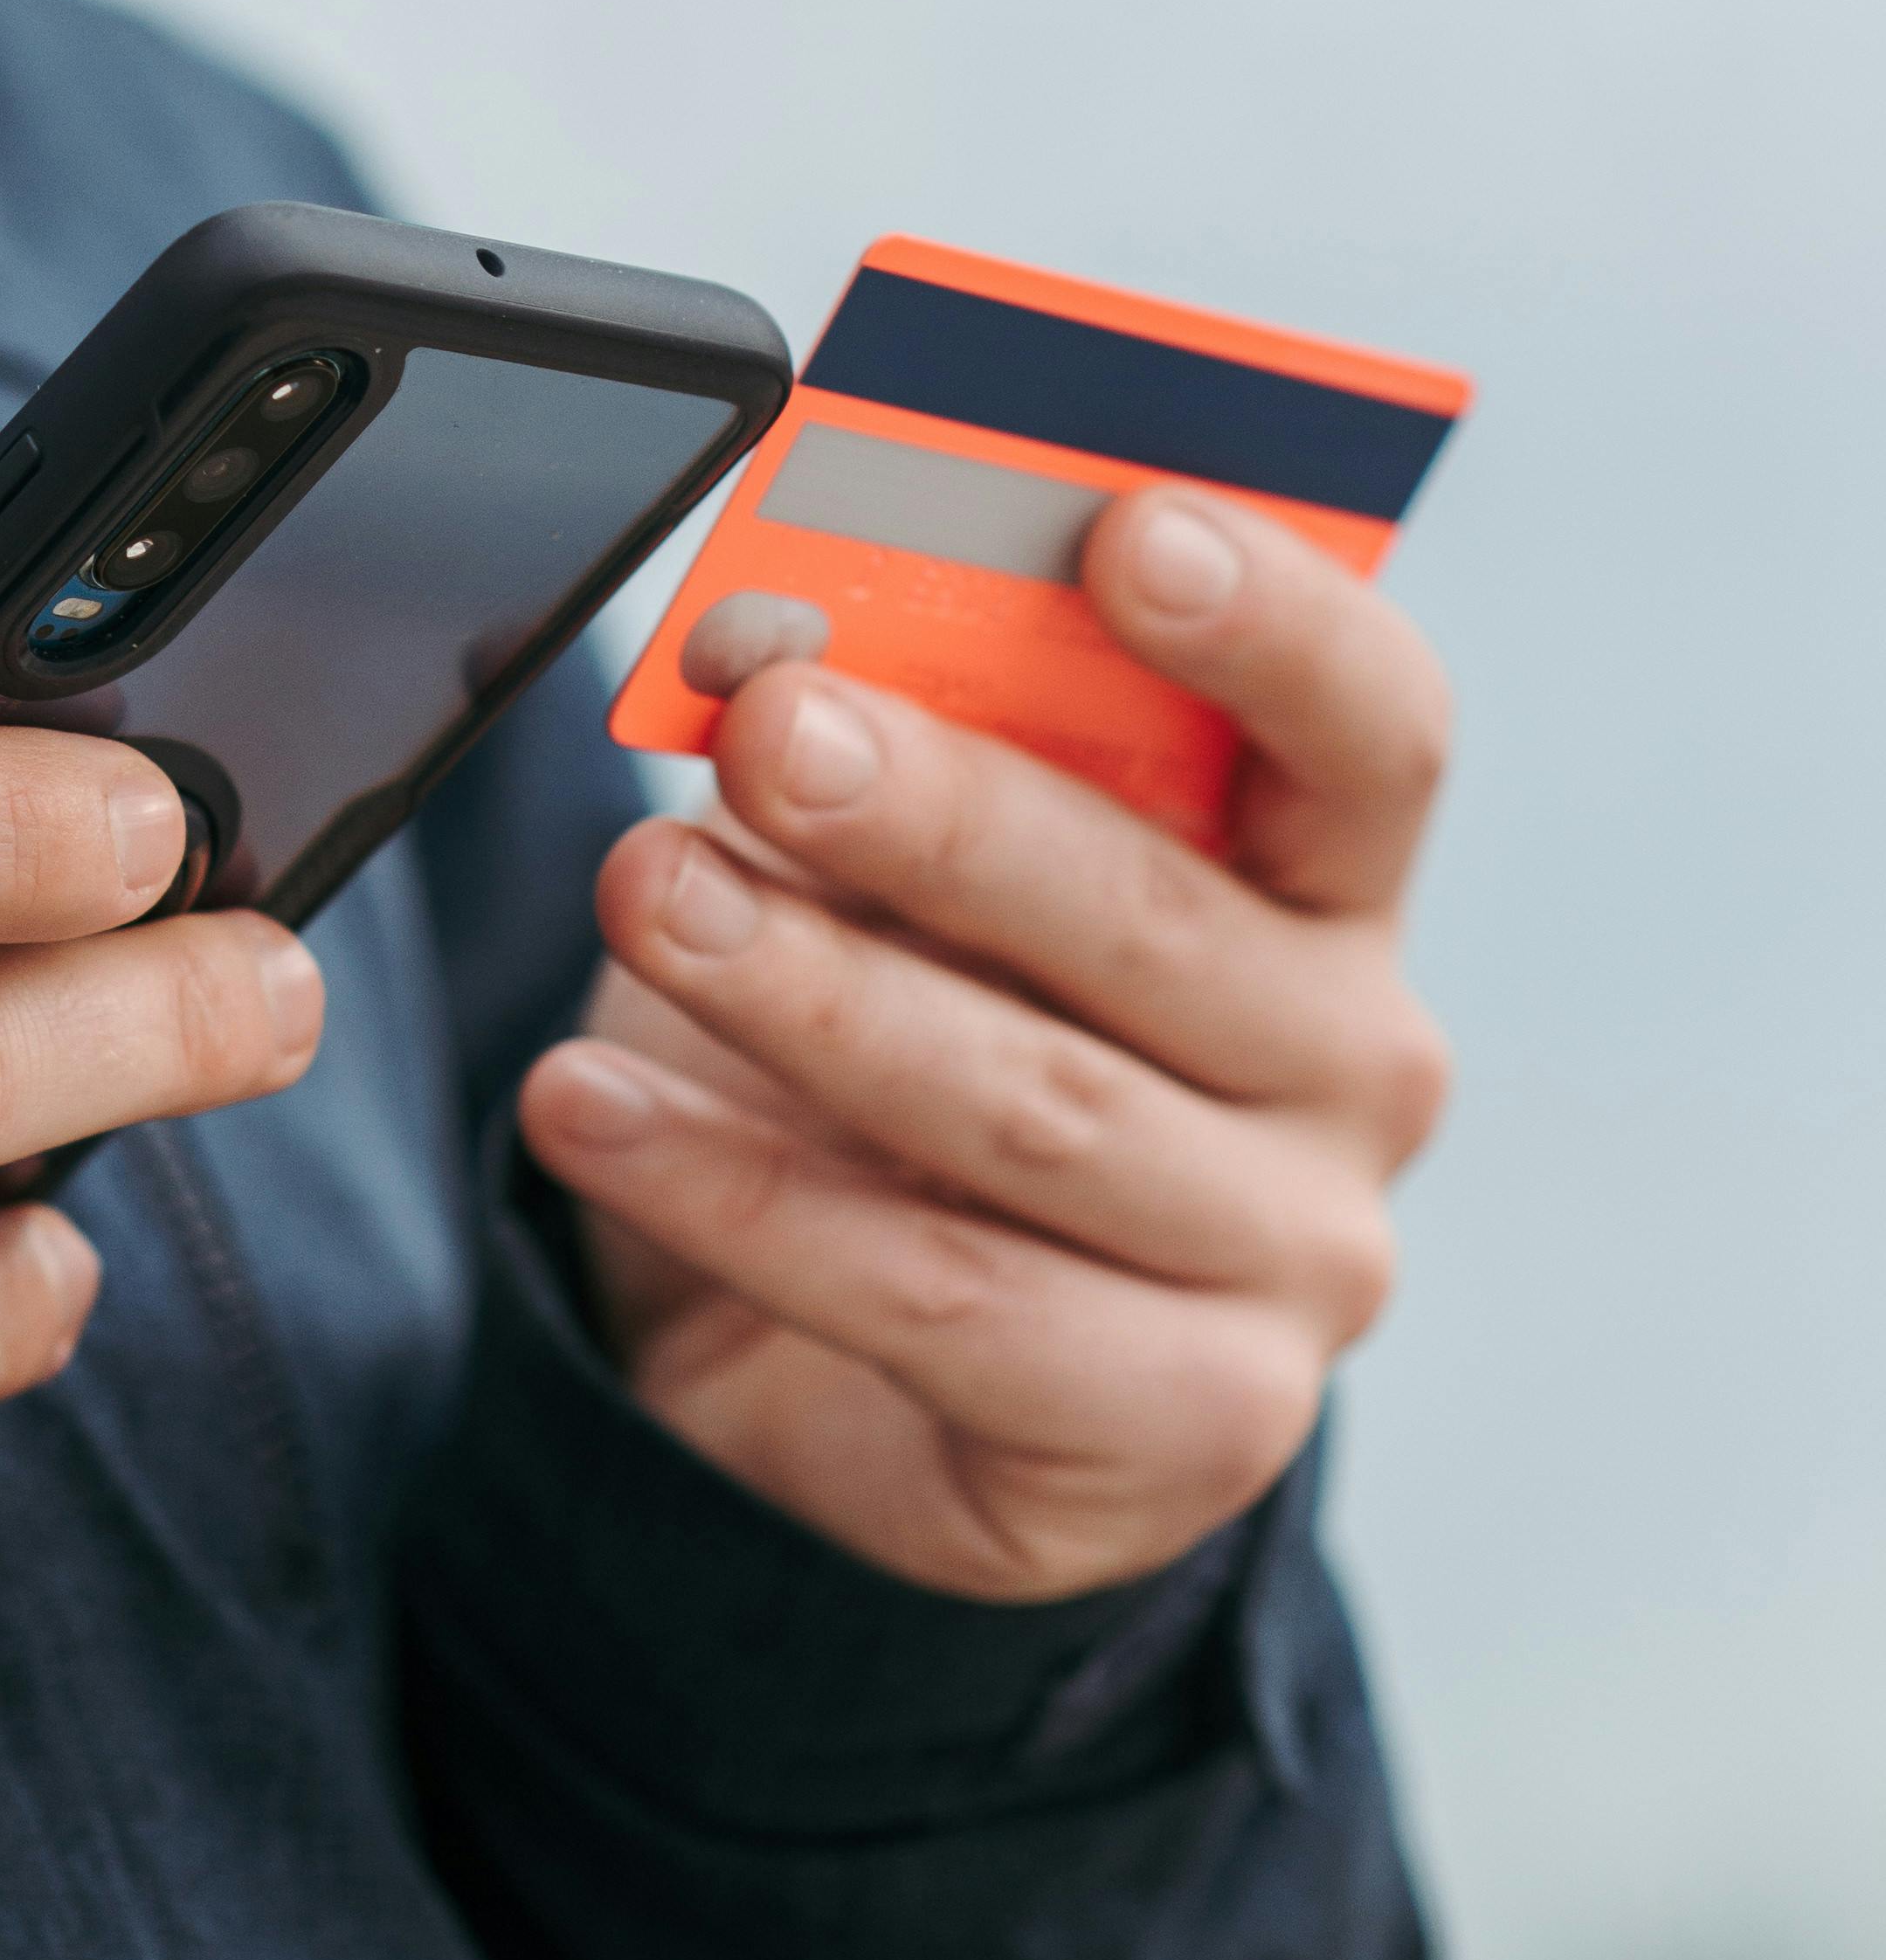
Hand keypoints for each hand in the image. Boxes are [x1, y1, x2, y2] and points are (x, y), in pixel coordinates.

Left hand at [517, 490, 1451, 1598]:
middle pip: (1162, 919)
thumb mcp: (890, 872)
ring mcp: (1293, 1269)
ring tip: (646, 896)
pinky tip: (589, 1106)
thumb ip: (885, 748)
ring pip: (1034, 1113)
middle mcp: (1357, 1070)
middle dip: (944, 813)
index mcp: (1325, 883)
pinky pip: (939, 1300)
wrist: (827, 1345)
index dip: (1273, 621)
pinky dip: (737, 1194)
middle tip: (771, 729)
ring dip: (811, 995)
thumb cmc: (898, 1023)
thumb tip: (768, 639)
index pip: (1370, 731)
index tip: (1123, 526)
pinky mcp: (1182, 1433)